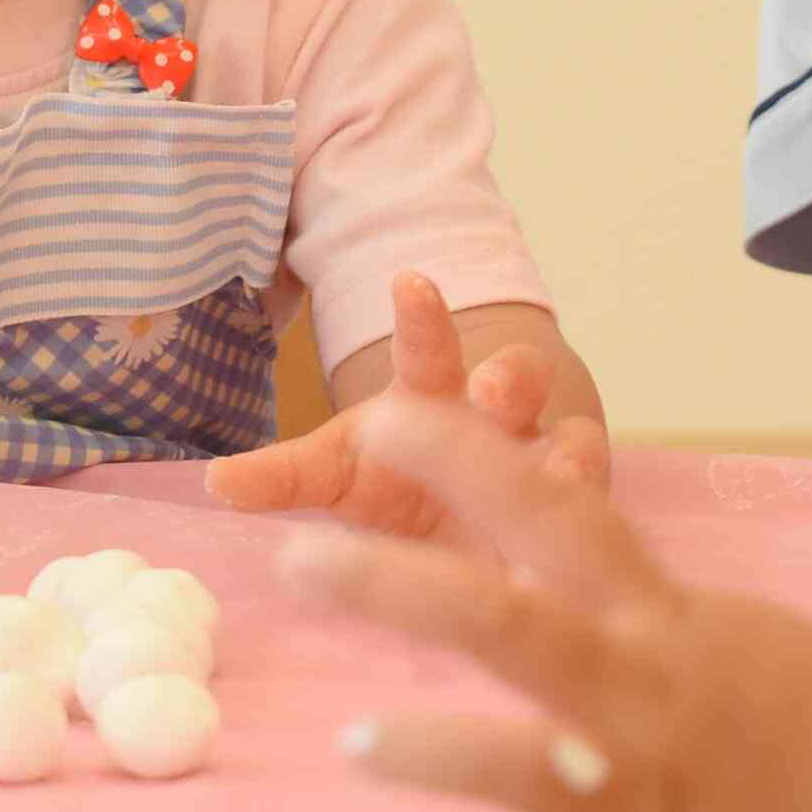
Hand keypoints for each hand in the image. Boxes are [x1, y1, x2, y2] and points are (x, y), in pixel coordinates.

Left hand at [204, 273, 607, 546]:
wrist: (469, 532)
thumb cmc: (399, 486)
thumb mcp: (340, 476)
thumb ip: (285, 477)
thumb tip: (216, 483)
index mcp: (431, 401)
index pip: (425, 349)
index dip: (419, 317)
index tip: (408, 279)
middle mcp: (496, 424)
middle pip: (515, 381)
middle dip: (509, 378)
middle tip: (493, 387)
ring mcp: (544, 471)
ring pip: (568, 442)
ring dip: (565, 448)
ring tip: (560, 463)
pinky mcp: (578, 524)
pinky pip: (595, 512)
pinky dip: (591, 514)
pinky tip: (589, 530)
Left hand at [281, 393, 811, 811]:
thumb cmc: (804, 715)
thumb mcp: (712, 628)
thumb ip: (612, 601)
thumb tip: (507, 549)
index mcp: (660, 621)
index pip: (553, 510)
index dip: (464, 454)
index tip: (380, 412)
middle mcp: (643, 698)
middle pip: (503, 621)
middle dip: (391, 585)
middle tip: (299, 560)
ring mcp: (646, 802)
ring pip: (513, 767)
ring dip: (423, 750)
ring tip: (355, 740)